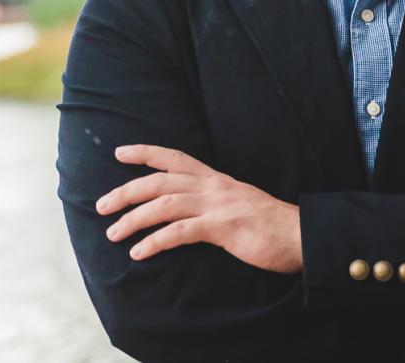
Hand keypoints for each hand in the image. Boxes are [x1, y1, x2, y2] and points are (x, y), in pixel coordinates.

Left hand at [97, 144, 302, 273]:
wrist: (303, 234)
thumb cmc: (272, 225)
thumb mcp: (239, 203)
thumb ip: (215, 202)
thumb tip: (191, 211)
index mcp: (216, 179)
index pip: (174, 157)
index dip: (145, 152)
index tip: (119, 152)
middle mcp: (213, 186)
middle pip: (159, 181)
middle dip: (126, 191)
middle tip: (101, 206)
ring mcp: (217, 205)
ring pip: (164, 204)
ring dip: (134, 219)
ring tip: (112, 233)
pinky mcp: (222, 228)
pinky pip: (180, 232)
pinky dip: (155, 241)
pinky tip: (139, 252)